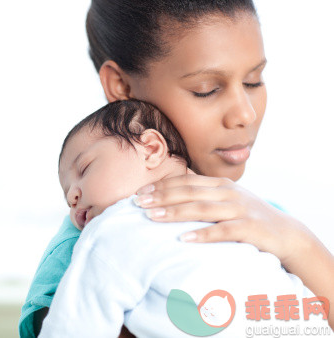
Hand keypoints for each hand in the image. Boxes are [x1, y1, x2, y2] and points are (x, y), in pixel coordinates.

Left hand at [134, 173, 333, 328]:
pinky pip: (223, 230)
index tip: (140, 193)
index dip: (162, 186)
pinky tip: (183, 239)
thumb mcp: (225, 200)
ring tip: (152, 217)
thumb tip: (170, 193)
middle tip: (138, 203)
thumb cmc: (247, 216)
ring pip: (201, 208)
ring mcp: (240, 209)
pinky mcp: (250, 228)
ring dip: (174, 212)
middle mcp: (228, 193)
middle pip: (189, 192)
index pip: (186, 181)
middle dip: (161, 197)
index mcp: (220, 185)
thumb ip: (202, 195)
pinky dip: (202, 234)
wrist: (285, 233)